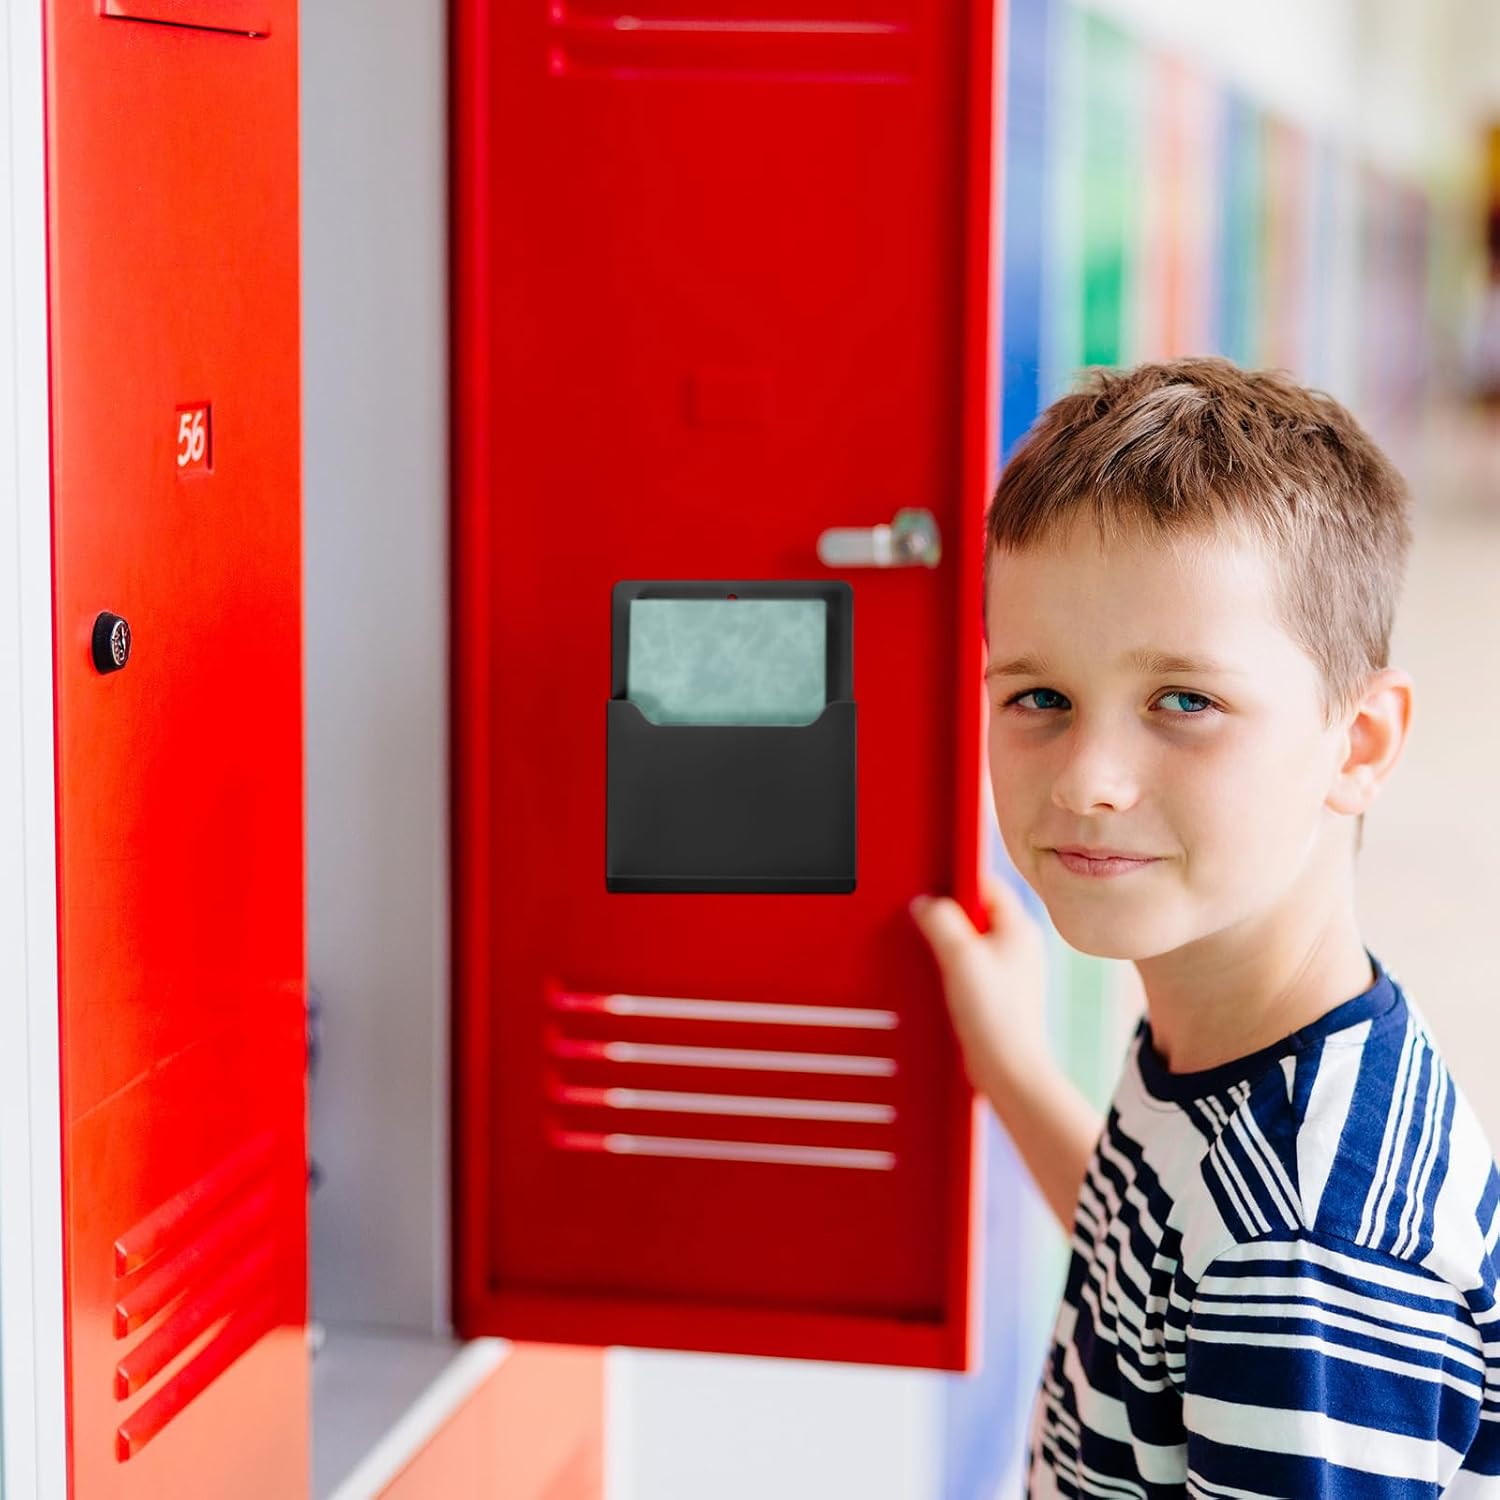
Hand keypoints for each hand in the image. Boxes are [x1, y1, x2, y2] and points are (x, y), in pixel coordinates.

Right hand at [909, 871, 1050, 1088]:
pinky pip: (967, 966)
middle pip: (974, 911)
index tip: (929, 885)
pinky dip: (948, 967)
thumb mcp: (961, 957)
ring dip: (944, 943)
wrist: (1007, 1071)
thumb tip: (924, 903)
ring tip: (928, 954)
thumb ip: (941, 921)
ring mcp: (1007, 970)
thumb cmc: (996, 1018)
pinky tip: (935, 979)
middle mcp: (1017, 946)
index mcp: (1019, 928)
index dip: (955, 880)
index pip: (986, 884)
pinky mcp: (994, 993)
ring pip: (969, 940)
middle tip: (922, 922)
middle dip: (945, 914)